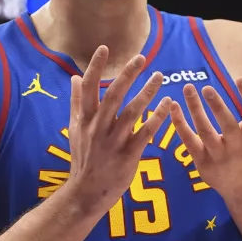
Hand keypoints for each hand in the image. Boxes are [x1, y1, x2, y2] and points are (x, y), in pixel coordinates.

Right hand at [66, 46, 171, 213]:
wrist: (86, 193)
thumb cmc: (82, 158)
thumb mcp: (74, 128)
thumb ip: (76, 102)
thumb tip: (73, 77)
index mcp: (85, 119)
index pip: (88, 87)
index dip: (96, 67)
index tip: (105, 47)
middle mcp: (98, 128)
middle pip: (113, 96)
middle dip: (127, 75)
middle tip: (141, 58)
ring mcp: (113, 142)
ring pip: (131, 113)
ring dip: (146, 93)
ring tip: (159, 77)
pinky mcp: (127, 156)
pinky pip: (145, 134)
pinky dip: (157, 119)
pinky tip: (168, 105)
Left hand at [170, 77, 241, 198]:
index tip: (241, 78)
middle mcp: (237, 145)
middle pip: (227, 124)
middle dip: (217, 106)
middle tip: (206, 87)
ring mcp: (219, 155)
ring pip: (205, 131)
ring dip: (195, 110)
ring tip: (188, 88)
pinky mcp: (202, 161)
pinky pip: (188, 141)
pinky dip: (180, 125)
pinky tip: (173, 107)